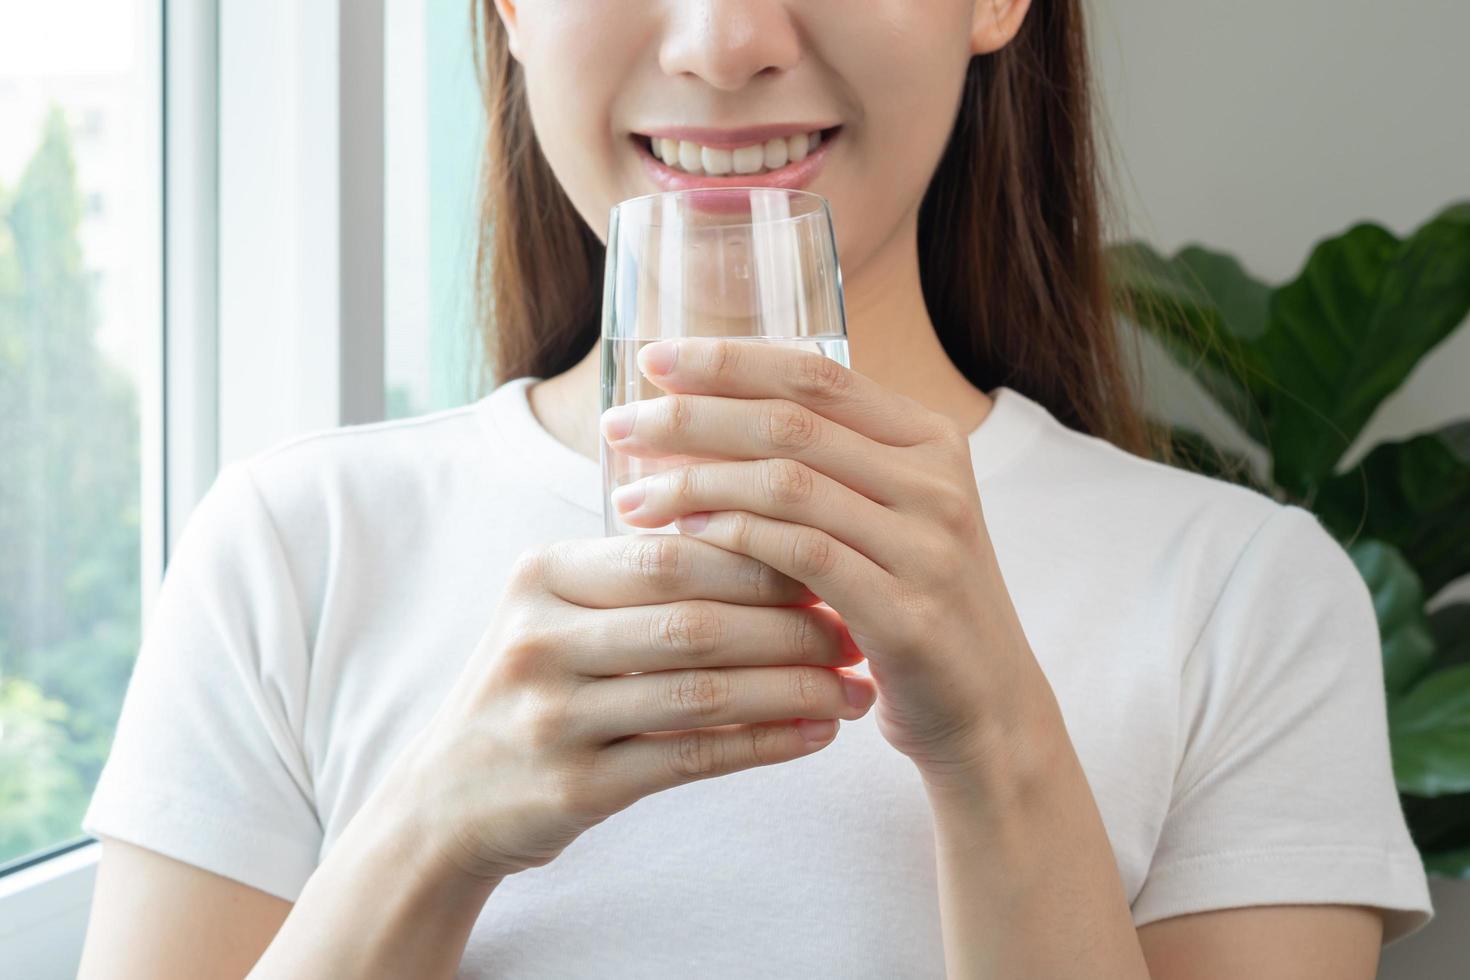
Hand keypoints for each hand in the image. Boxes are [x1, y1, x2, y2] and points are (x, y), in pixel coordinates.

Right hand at [386, 532, 878, 884]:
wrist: (447, 801)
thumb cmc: (534, 689)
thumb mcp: (558, 611)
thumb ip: (639, 573)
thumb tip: (774, 531)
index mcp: (542, 576)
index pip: (672, 552)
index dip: (762, 558)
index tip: (832, 566)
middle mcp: (539, 639)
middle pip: (693, 619)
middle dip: (790, 625)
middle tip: (857, 631)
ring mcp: (551, 718)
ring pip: (701, 692)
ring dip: (793, 689)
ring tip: (854, 689)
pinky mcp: (572, 789)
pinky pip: (691, 759)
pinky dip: (764, 744)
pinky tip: (815, 734)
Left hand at [601, 338, 1052, 788]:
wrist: (990, 715)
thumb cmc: (912, 609)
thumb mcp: (886, 521)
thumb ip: (828, 468)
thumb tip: (704, 421)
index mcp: (930, 440)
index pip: (817, 373)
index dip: (729, 361)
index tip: (654, 360)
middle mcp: (936, 480)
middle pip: (791, 421)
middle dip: (691, 417)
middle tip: (617, 425)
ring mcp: (929, 545)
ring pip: (787, 483)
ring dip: (695, 482)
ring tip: (631, 497)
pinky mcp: (908, 612)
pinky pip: (800, 555)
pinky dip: (734, 537)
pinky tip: (683, 538)